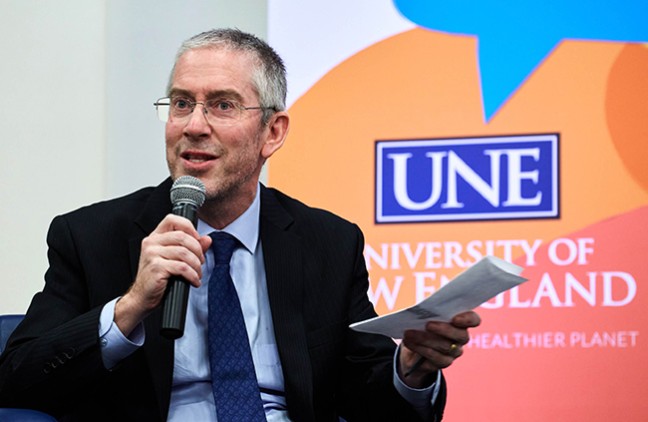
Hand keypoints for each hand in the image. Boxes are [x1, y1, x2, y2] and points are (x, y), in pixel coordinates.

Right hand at [114, 214, 211, 334]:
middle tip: (201, 262)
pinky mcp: (156, 267)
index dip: (189, 227)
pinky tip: (194, 280)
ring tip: (197, 273)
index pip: (172, 220)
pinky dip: (192, 275)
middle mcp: (151, 243)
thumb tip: (207, 239)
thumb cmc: (157, 278)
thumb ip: (191, 247)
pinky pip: (182, 267)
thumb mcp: (174, 259)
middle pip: (182, 237)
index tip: (197, 240)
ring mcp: (152, 254)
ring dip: (196, 265)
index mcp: (155, 237)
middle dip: (197, 250)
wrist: (142, 297)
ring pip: (184, 253)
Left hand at [398, 311, 480, 387]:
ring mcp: (454, 351)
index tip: (455, 318)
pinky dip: (420, 348)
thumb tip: (422, 309)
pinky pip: (436, 358)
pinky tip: (409, 342)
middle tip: (427, 325)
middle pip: (461, 335)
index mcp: (461, 320)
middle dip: (444, 329)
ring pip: (446, 347)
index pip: (473, 319)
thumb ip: (427, 310)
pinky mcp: (444, 362)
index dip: (468, 319)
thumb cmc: (420, 324)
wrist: (412, 346)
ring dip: (425, 339)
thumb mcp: (423, 314)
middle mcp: (461, 337)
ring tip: (409, 333)